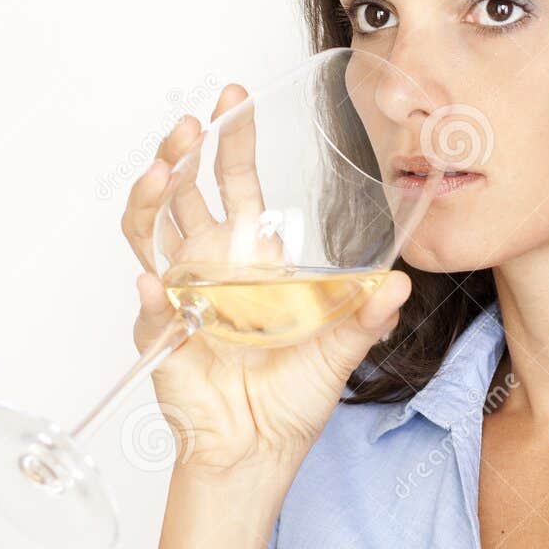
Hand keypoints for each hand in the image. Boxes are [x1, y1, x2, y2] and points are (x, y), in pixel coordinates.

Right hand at [120, 84, 410, 477]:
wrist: (259, 451)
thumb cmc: (291, 399)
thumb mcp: (339, 352)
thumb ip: (364, 318)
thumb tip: (399, 285)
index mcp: (249, 257)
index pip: (233, 182)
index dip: (230, 140)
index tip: (234, 98)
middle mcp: (208, 266)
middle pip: (182, 192)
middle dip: (181, 153)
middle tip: (191, 124)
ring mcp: (180, 296)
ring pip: (149, 231)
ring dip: (150, 199)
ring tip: (162, 174)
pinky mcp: (163, 336)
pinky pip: (151, 307)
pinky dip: (152, 293)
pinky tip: (157, 282)